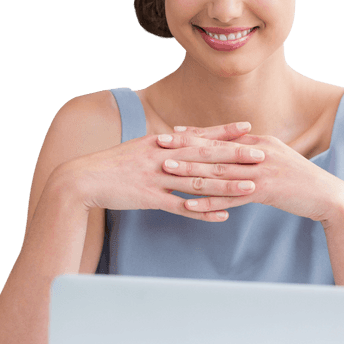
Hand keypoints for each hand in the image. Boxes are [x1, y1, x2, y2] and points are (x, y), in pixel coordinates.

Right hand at [69, 121, 264, 221]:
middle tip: (262, 154)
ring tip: (251, 186)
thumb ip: (162, 147)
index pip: (199, 135)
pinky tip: (222, 215)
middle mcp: (162, 157)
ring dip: (226, 184)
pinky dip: (203, 210)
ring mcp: (156, 178)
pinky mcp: (150, 199)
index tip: (248, 127)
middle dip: (235, 154)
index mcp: (161, 143)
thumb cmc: (111, 165)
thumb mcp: (138, 149)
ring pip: (198, 180)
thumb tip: (180, 141)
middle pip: (205, 155)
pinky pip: (181, 206)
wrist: (82, 179)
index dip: (224, 132)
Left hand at [157, 128, 343, 221]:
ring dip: (190, 171)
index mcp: (259, 143)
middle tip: (158, 145)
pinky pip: (231, 198)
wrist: (327, 196)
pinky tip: (191, 205)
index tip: (171, 133)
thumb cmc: (301, 181)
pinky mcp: (265, 191)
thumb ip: (255, 156)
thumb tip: (234, 155)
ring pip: (219, 171)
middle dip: (184, 147)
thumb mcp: (276, 162)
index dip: (195, 135)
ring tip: (166, 171)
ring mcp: (261, 171)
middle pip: (214, 150)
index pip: (221, 137)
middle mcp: (258, 153)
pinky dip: (209, 202)